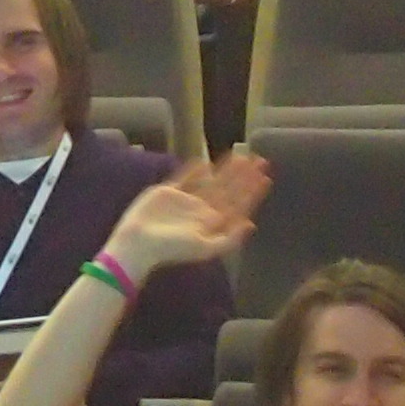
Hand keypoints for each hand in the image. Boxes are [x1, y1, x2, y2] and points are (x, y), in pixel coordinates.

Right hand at [102, 148, 269, 271]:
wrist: (138, 243)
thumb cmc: (172, 248)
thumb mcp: (205, 248)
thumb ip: (229, 238)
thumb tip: (251, 225)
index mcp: (212, 223)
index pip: (237, 203)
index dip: (252, 191)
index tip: (266, 177)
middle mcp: (202, 210)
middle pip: (228, 189)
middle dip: (245, 176)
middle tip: (261, 160)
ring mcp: (185, 201)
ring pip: (211, 181)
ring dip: (226, 169)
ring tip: (241, 156)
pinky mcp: (167, 192)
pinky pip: (185, 178)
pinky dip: (194, 171)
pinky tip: (204, 162)